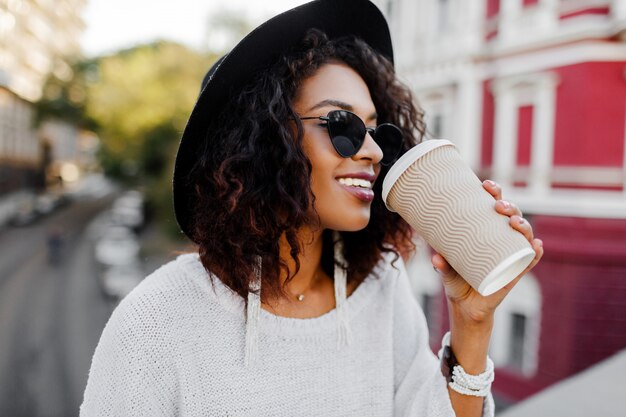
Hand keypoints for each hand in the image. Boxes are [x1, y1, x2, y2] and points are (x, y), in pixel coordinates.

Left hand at [431, 180, 543, 322]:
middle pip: (512, 216)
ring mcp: (511, 254)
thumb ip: (441, 264)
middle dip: (509, 206)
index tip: (485, 185)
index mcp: (486, 230)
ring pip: (524, 235)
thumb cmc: (456, 279)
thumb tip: (436, 257)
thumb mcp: (446, 270)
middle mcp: (501, 239)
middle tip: (498, 206)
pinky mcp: (515, 272)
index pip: (493, 205)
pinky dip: (535, 252)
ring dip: (523, 225)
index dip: (494, 192)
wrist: (465, 305)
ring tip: (514, 223)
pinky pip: (529, 260)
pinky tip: (536, 245)